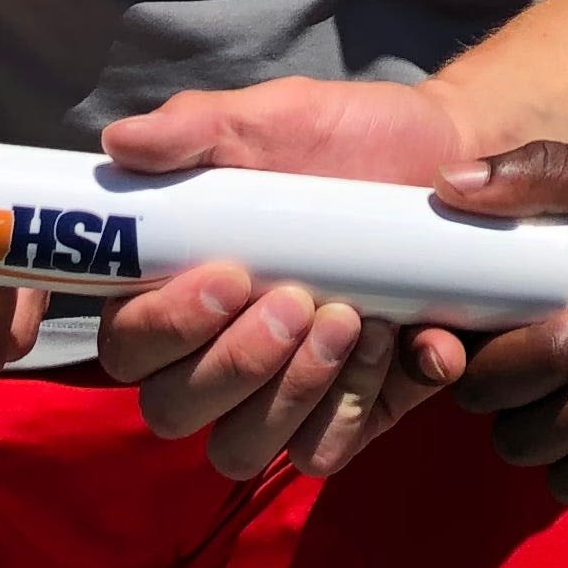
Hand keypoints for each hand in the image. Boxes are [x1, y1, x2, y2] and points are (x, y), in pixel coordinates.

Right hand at [93, 74, 492, 476]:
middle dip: (235, 364)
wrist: (446, 158)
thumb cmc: (345, 138)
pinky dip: (354, 406)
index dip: (164, 328)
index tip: (229, 277)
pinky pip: (324, 451)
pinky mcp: (344, 413)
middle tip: (299, 300)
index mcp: (178, 288)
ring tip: (351, 317)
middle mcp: (215, 352)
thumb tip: (121, 142)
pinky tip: (397, 344)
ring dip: (293, 392)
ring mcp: (279, 393)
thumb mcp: (277, 117)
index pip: (128, 346)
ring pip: (241, 447)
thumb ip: (197, 127)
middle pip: (173, 410)